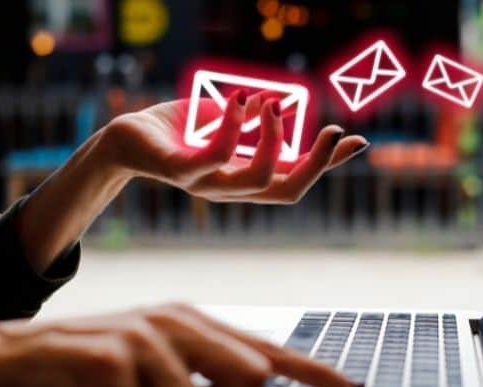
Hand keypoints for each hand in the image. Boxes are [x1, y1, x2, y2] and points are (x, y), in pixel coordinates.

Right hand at [0, 303, 360, 386]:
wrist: (16, 358)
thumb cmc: (96, 370)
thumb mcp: (158, 371)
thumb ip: (205, 379)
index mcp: (193, 324)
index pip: (269, 350)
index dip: (317, 373)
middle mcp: (178, 322)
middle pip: (252, 374)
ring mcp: (147, 336)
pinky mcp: (115, 358)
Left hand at [100, 90, 368, 203]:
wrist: (126, 139)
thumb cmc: (180, 132)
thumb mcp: (230, 122)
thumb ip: (261, 121)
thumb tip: (289, 106)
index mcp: (245, 179)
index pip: (296, 181)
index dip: (328, 165)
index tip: (356, 141)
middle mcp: (230, 189)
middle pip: (287, 191)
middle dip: (318, 163)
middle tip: (330, 129)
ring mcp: (205, 184)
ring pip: (258, 180)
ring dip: (274, 140)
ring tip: (271, 104)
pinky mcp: (179, 172)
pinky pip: (215, 156)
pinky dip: (235, 125)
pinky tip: (239, 99)